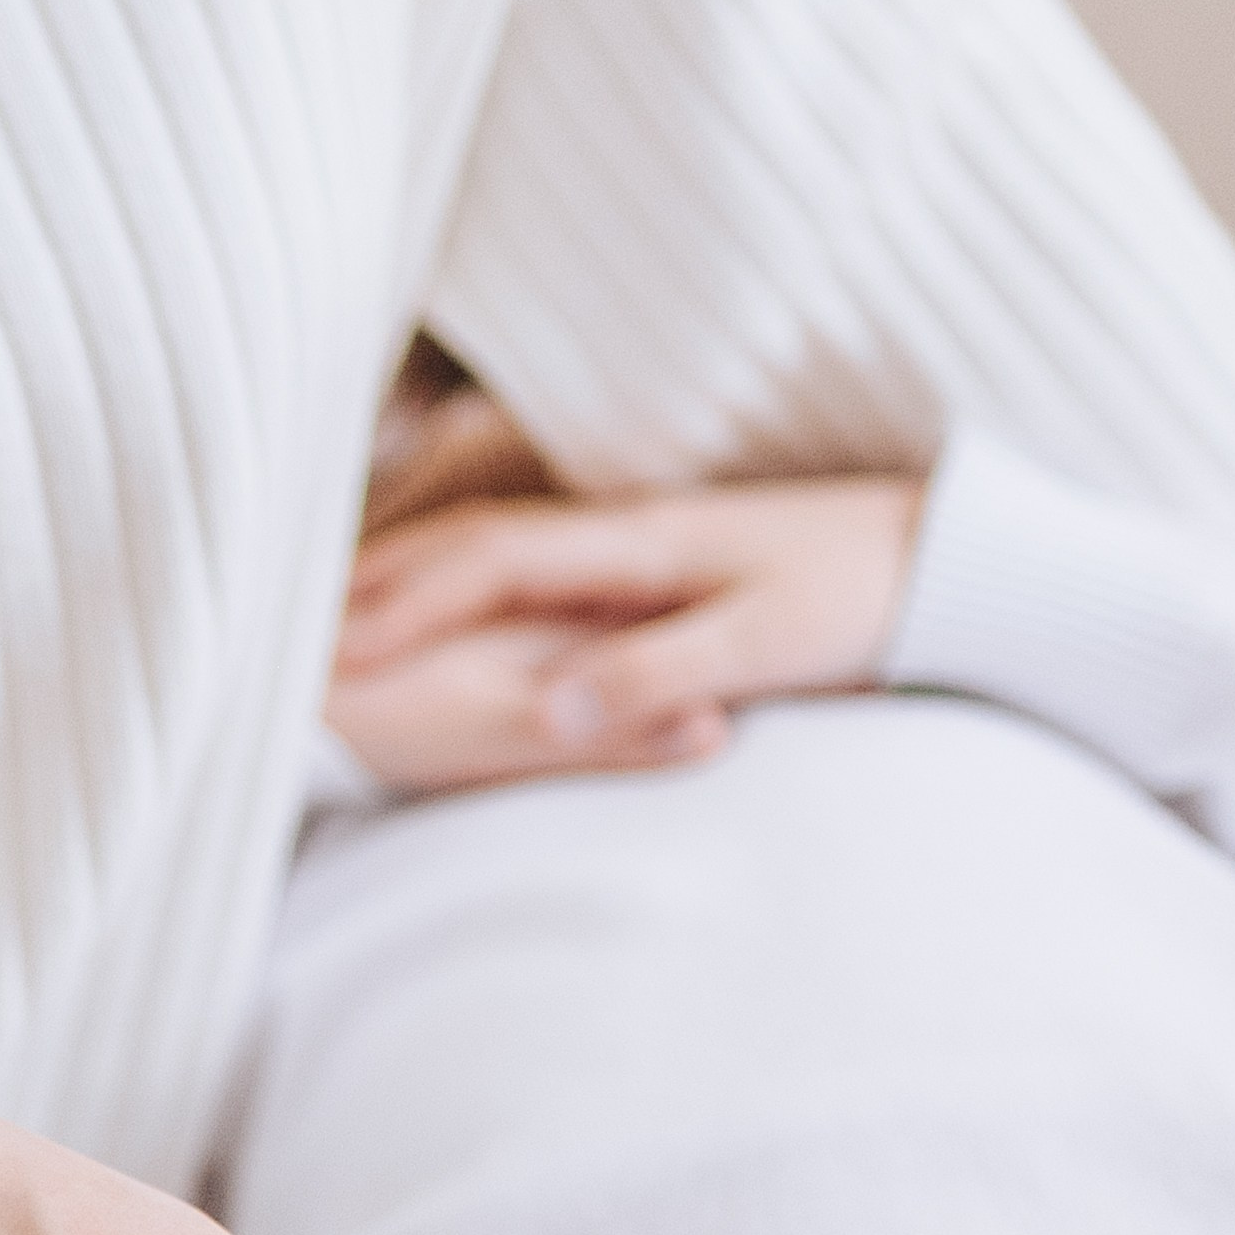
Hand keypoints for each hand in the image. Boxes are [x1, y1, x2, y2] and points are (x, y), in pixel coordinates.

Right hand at [328, 474, 927, 794]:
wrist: (942, 547)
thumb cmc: (855, 595)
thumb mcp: (758, 645)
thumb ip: (656, 675)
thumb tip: (554, 705)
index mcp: (635, 544)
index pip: (487, 562)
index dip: (399, 598)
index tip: (325, 643)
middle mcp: (626, 529)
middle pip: (475, 542)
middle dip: (381, 578)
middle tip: (291, 623)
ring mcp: (642, 538)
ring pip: (501, 548)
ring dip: (419, 574)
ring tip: (341, 612)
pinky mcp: (664, 556)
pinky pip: (537, 565)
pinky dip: (473, 583)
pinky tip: (459, 607)